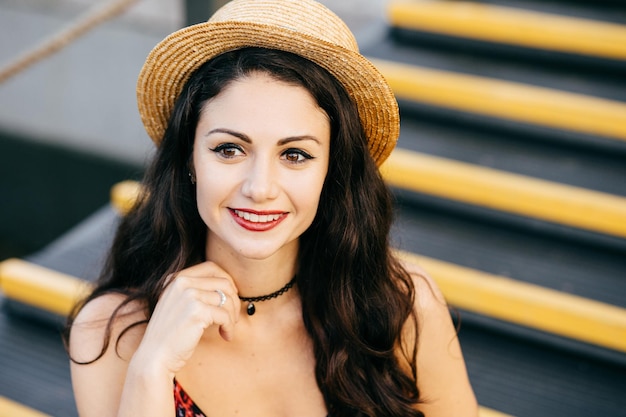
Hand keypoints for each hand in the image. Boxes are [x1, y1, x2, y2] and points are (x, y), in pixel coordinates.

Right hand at [133, 261, 240, 376]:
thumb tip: (229, 287)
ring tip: (228, 328)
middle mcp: (182, 283)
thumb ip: (195, 292)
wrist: (154, 357)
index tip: (231, 297)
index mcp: (176, 279)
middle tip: (233, 317)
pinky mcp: (197, 312)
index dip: (227, 281)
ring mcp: (189, 296)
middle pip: (223, 282)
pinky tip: (225, 335)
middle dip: (234, 300)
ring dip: (232, 316)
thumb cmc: (169, 335)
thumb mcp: (178, 304)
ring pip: (227, 299)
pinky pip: (225, 315)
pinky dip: (229, 326)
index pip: (211, 267)